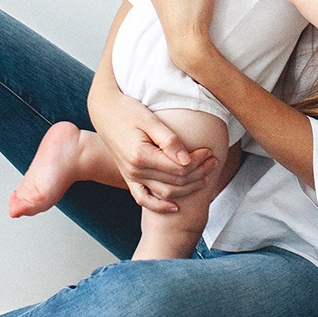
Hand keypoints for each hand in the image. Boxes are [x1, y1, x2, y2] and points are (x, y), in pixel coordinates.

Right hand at [97, 93, 217, 213]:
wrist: (104, 111)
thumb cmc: (128, 110)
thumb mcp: (149, 119)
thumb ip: (169, 140)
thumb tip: (187, 159)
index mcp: (141, 156)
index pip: (179, 168)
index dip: (198, 162)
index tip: (209, 151)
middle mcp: (135, 171)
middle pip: (175, 182)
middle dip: (198, 173)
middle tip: (213, 162)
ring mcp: (131, 177)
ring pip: (165, 193)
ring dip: (188, 188)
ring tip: (205, 176)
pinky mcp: (129, 178)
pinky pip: (144, 199)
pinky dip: (159, 206)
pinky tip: (175, 207)